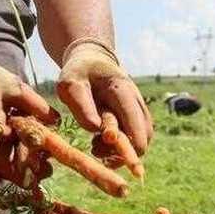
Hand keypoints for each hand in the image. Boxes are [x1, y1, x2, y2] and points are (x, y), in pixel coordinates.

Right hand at [0, 48, 57, 184]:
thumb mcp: (14, 86)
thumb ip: (35, 105)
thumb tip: (56, 122)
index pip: (7, 153)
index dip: (26, 163)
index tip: (45, 163)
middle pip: (2, 168)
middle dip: (25, 173)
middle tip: (46, 169)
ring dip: (17, 170)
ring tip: (39, 164)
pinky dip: (7, 162)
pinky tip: (24, 157)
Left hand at [56, 39, 152, 155]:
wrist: (92, 61)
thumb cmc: (79, 72)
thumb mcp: (70, 83)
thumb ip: (81, 105)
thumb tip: (95, 128)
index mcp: (122, 90)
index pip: (134, 119)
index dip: (128, 139)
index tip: (106, 144)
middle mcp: (136, 101)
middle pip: (144, 136)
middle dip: (123, 151)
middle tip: (96, 149)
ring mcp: (138, 111)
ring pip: (141, 141)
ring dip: (120, 152)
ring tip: (95, 146)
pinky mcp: (134, 120)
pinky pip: (134, 140)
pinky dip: (119, 149)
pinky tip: (99, 144)